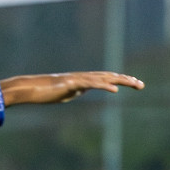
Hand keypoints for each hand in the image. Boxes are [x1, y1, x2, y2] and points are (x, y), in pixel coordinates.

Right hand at [0, 72, 143, 105]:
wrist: (28, 88)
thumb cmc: (42, 92)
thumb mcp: (63, 93)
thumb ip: (75, 91)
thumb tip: (80, 91)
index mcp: (82, 80)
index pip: (105, 79)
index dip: (120, 80)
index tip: (133, 83)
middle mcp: (82, 77)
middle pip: (109, 76)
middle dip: (126, 80)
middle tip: (141, 85)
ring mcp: (77, 79)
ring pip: (104, 78)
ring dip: (121, 81)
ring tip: (135, 84)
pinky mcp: (72, 83)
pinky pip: (91, 84)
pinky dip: (104, 86)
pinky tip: (115, 90)